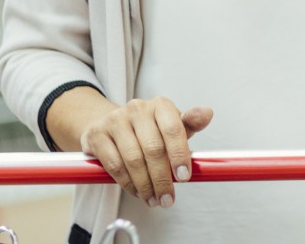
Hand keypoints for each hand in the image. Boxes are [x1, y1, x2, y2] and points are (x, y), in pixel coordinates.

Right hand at [80, 98, 213, 207]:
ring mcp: (115, 120)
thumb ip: (191, 123)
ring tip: (154, 199)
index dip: (179, 155)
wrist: (110, 125)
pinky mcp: (97, 135)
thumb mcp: (173, 126)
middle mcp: (137, 109)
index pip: (173, 129)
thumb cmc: (148, 129)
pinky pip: (114, 165)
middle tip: (168, 198)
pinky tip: (137, 192)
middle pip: (153, 149)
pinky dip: (127, 184)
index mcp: (160, 105)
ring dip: (145, 185)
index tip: (184, 177)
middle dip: (162, 179)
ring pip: (133, 159)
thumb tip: (207, 114)